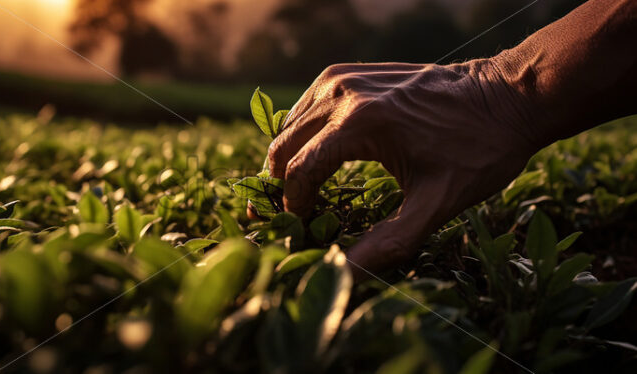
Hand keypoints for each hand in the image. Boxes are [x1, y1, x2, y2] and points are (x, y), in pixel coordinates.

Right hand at [261, 59, 539, 278]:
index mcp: (360, 123)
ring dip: (289, 159)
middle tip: (292, 215)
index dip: (292, 205)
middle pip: (283, 145)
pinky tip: (317, 156)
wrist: (507, 97)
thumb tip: (347, 273)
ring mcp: (343, 77)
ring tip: (304, 191)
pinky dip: (303, 134)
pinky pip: (305, 107)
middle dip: (280, 184)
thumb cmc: (478, 150)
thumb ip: (390, 242)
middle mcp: (342, 92)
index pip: (299, 170)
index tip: (300, 228)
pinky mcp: (348, 72)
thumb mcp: (438, 203)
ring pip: (289, 125)